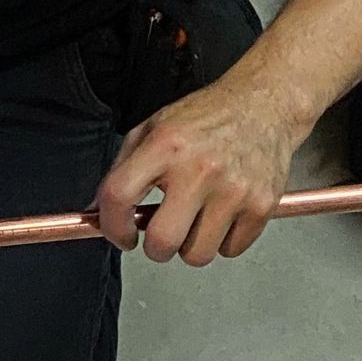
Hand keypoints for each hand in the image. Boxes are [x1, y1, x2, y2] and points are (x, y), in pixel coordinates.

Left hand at [94, 72, 302, 266]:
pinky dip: (222, 241)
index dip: (112, 226)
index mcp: (165, 146)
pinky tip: (221, 215)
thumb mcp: (153, 128)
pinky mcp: (262, 205)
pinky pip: (230, 250)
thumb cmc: (208, 117)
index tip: (121, 235)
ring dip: (190, 245)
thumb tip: (98, 211)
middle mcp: (200, 169)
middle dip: (155, 247)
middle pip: (162, 242)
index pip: (119, 197)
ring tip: (195, 219)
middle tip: (161, 232)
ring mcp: (234, 190)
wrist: (263, 105)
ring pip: (197, 255)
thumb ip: (121, 169)